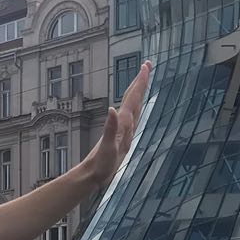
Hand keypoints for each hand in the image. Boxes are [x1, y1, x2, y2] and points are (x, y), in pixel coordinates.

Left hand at [81, 60, 151, 187]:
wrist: (91, 174)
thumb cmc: (100, 164)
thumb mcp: (107, 147)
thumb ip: (110, 128)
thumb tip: (112, 109)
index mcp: (122, 123)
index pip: (133, 98)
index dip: (140, 82)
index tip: (146, 65)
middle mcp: (122, 123)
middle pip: (133, 97)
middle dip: (140, 81)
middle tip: (147, 65)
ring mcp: (122, 129)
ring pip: (133, 105)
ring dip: (139, 92)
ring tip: (144, 80)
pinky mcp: (122, 136)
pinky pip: (133, 117)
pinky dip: (136, 108)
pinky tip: (136, 108)